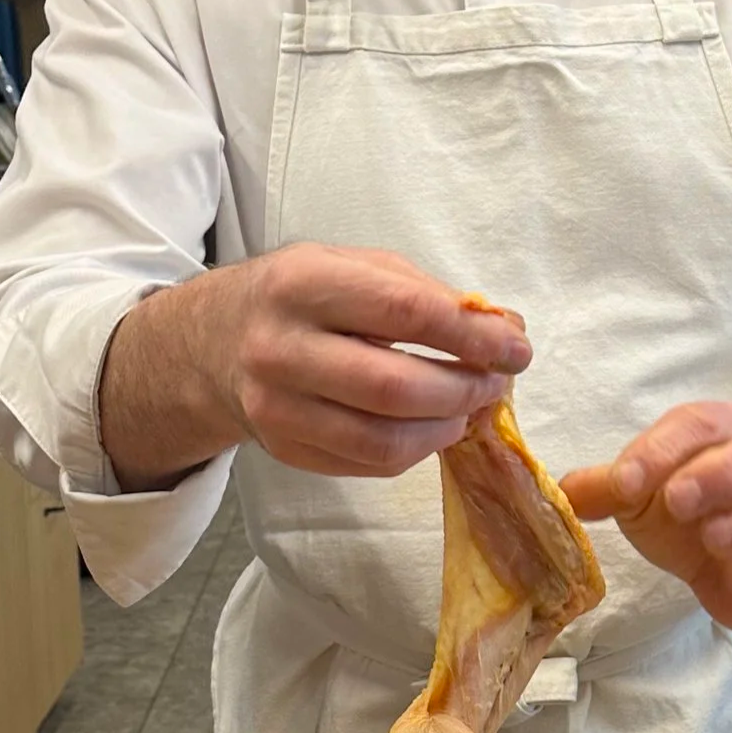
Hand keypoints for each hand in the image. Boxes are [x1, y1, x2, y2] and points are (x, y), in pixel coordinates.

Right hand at [102, 244, 531, 486]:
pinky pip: (368, 464)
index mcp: (304, 285)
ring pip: (384, 441)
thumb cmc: (304, 296)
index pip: (405, 313)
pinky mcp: (285, 450)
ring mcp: (277, 409)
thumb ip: (430, 295)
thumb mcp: (358, 268)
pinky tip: (432, 427)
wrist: (214, 342)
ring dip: (445, 429)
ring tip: (469, 408)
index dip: (473, 336)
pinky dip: (416, 450)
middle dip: (465, 389)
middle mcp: (281, 349)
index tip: (517, 348)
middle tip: (496, 382)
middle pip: (396, 388)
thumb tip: (506, 330)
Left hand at [563, 402, 731, 631]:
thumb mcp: (644, 494)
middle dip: (722, 472)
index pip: (700, 425)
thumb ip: (608, 489)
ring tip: (715, 540)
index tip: (625, 483)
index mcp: (724, 433)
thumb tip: (559, 493)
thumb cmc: (691, 509)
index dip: (661, 450)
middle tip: (678, 503)